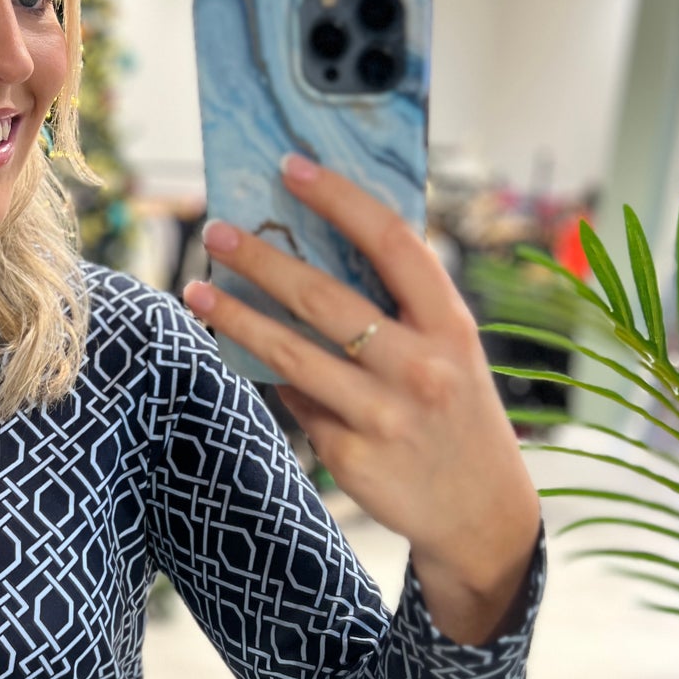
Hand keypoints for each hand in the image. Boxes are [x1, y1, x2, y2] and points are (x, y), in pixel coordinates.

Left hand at [182, 153, 540, 600]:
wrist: (482, 512)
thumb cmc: (455, 411)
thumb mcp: (452, 352)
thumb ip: (401, 308)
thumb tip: (315, 251)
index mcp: (449, 326)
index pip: (393, 243)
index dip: (339, 198)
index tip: (291, 166)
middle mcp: (419, 368)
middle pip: (324, 298)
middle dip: (262, 259)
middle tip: (216, 231)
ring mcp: (382, 416)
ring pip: (291, 355)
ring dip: (236, 319)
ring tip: (196, 291)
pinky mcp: (349, 456)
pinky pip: (295, 403)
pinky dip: (272, 379)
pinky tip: (245, 358)